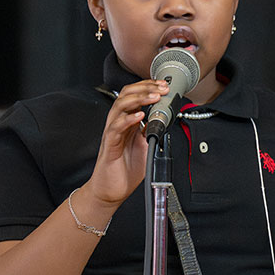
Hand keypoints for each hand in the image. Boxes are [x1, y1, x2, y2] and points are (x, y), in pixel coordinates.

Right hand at [86, 79, 167, 205]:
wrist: (112, 189)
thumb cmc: (126, 169)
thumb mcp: (145, 145)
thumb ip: (152, 131)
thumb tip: (165, 120)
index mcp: (127, 122)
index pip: (134, 95)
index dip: (148, 87)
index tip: (164, 85)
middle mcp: (118, 123)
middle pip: (126, 95)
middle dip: (145, 88)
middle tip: (161, 88)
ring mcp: (112, 133)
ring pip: (120, 107)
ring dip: (138, 99)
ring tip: (153, 97)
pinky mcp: (109, 145)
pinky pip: (115, 128)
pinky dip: (128, 120)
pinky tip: (139, 116)